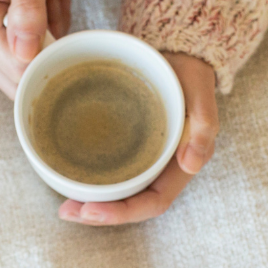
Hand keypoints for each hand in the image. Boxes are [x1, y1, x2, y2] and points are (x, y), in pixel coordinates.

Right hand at [0, 0, 70, 98]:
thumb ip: (29, 7)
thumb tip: (24, 53)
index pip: (16, 65)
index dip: (47, 55)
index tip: (57, 21)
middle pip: (15, 77)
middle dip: (44, 53)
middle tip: (53, 12)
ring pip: (17, 75)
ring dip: (42, 50)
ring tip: (48, 11)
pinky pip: (15, 65)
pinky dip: (37, 49)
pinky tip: (41, 21)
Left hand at [58, 52, 218, 225]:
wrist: (179, 53)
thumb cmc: (192, 74)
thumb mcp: (201, 93)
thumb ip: (203, 125)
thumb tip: (191, 164)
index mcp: (180, 165)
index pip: (154, 202)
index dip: (123, 213)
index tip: (91, 211)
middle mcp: (161, 168)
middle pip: (131, 203)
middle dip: (100, 214)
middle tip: (66, 211)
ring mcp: (144, 158)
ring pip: (118, 191)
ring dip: (91, 202)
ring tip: (64, 207)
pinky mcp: (128, 145)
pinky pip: (109, 170)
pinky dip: (89, 178)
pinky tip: (65, 175)